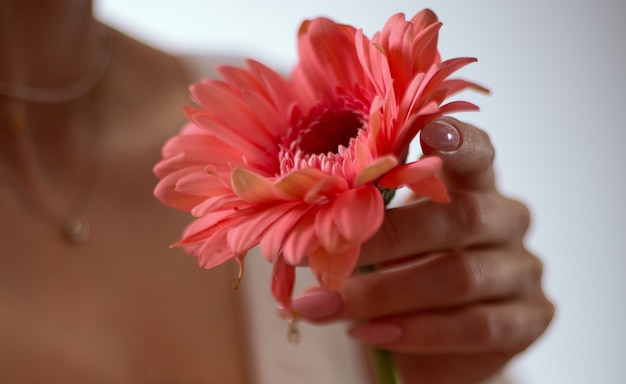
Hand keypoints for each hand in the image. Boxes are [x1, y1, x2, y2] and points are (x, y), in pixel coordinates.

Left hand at [290, 117, 554, 383]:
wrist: (438, 337)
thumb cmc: (406, 270)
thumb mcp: (387, 240)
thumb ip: (368, 225)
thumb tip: (311, 226)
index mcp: (475, 186)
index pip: (477, 154)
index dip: (459, 141)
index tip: (431, 129)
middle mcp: (507, 219)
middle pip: (459, 218)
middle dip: (386, 238)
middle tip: (325, 255)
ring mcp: (524, 270)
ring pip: (460, 276)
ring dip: (383, 293)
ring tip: (325, 304)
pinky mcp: (530, 319)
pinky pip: (474, 326)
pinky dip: (414, 332)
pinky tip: (369, 333)